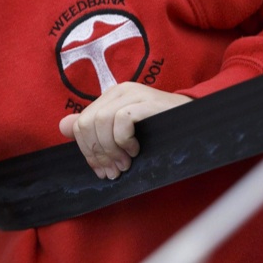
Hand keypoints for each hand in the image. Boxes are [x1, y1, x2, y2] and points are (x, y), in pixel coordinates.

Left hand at [59, 82, 190, 179]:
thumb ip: (96, 129)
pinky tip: (136, 150)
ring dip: (111, 150)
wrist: (200, 124)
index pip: (82, 124)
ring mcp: (132, 93)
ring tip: (125, 164)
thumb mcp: (125, 132)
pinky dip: (124, 140)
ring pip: (102, 122)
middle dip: (97, 153)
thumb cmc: (163, 131)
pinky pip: (121, 120)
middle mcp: (118, 91)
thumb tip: (63, 127)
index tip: (100, 171)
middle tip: (113, 171)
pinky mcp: (146, 101)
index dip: (87, 151)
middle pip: (88, 123)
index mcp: (109, 97)